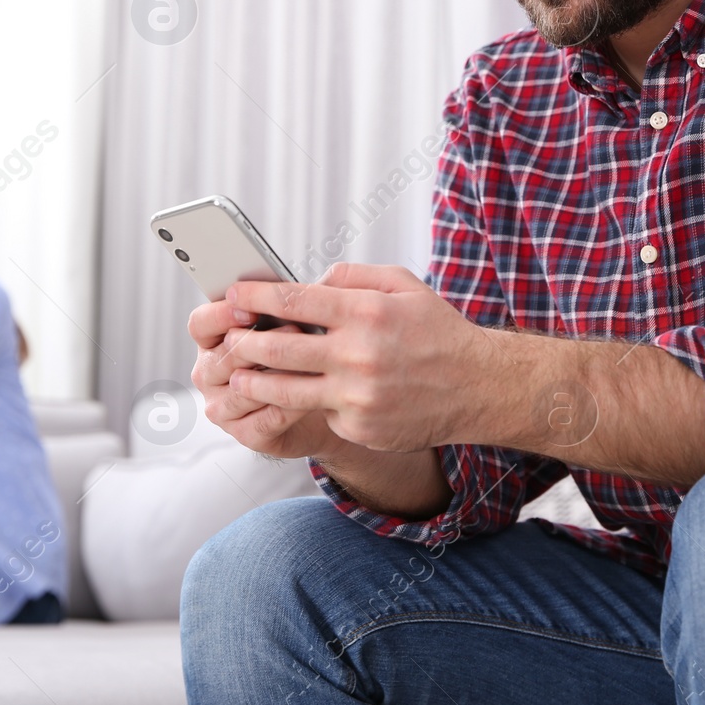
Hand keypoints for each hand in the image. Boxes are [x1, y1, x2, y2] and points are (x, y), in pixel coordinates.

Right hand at [188, 295, 352, 459]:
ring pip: (244, 388)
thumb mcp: (285, 326)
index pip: (200, 324)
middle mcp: (209, 375)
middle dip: (260, 343)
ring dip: (278, 372)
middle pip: (222, 357)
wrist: (316, 405)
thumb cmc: (297, 358)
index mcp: (210, 342)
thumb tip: (300, 284)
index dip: (221, 314)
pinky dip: (291, 403)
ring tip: (309, 359)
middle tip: (295, 328)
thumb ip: (281, 307)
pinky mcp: (244, 434)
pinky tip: (312, 390)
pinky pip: (266, 417)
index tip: (250, 306)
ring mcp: (223, 407)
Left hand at [217, 263, 502, 452]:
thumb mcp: (403, 285)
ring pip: (285, 390)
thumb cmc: (437, 331)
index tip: (231, 294)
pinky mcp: (359, 427)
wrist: (478, 387)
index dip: (254, 298)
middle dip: (242, 343)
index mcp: (365, 312)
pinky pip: (321, 413)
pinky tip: (309, 398)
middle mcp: (357, 355)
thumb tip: (310, 280)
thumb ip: (352, 277)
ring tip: (239, 377)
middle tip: (226, 340)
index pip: (292, 301)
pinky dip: (313, 405)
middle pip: (277, 349)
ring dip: (254, 382)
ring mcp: (357, 396)